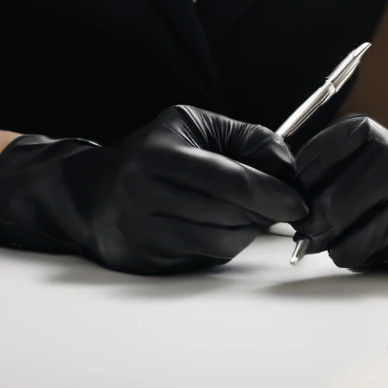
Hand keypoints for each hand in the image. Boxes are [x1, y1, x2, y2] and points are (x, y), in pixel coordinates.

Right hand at [0, 105, 306, 275]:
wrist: (87, 194)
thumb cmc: (150, 153)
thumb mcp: (192, 127)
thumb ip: (244, 139)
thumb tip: (289, 167)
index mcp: (161, 154)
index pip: (232, 181)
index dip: (273, 194)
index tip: (300, 203)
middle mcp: (146, 193)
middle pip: (230, 215)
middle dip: (265, 213)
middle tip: (281, 206)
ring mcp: (142, 232)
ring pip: (221, 242)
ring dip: (245, 231)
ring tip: (245, 214)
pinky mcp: (144, 261)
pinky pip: (203, 258)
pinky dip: (222, 245)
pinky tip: (218, 227)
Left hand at [293, 116, 387, 271]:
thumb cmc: (382, 181)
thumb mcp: (350, 159)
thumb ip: (317, 173)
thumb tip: (282, 201)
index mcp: (363, 130)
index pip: (309, 163)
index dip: (296, 191)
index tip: (295, 202)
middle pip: (329, 207)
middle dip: (311, 228)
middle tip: (306, 234)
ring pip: (349, 239)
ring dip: (333, 247)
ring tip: (335, 240)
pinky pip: (373, 254)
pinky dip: (359, 256)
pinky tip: (365, 244)